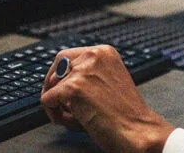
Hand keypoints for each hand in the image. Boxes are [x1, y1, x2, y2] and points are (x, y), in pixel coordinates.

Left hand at [40, 45, 174, 152]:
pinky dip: (53, 114)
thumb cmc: (126, 114)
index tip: (62, 90)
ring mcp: (82, 71)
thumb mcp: (109, 82)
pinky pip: (46, 100)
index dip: (62, 76)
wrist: (137, 130)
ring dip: (58, 104)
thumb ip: (88, 76)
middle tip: (60, 104)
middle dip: (55, 86)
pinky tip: (71, 122)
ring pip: (51, 86)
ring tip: (75, 118)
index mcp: (105, 52)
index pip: (68, 56)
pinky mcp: (73, 88)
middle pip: (57, 66)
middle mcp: (93, 56)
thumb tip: (58, 83)